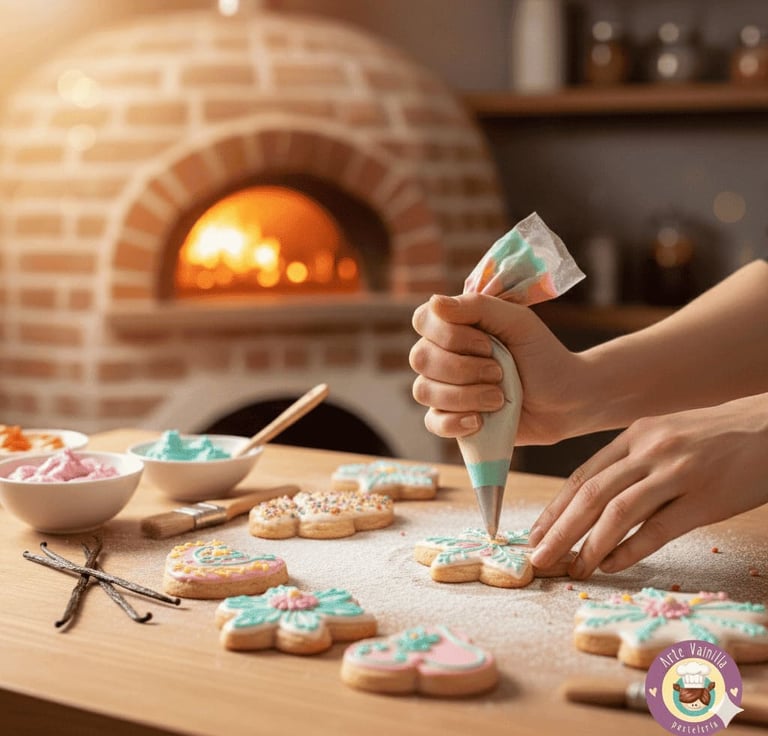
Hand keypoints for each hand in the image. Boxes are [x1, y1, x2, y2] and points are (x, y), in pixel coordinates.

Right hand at [409, 293, 583, 444]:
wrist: (566, 399)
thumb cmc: (542, 355)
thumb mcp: (517, 322)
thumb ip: (478, 307)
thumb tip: (434, 301)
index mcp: (454, 326)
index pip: (423, 321)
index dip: (449, 335)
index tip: (487, 344)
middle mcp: (442, 355)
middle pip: (419, 358)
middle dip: (463, 369)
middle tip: (499, 372)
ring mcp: (444, 389)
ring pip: (424, 391)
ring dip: (465, 396)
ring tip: (499, 398)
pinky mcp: (452, 419)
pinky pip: (432, 422)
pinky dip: (455, 422)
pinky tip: (479, 421)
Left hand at [528, 394, 767, 577]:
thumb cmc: (715, 438)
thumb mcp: (666, 437)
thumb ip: (632, 462)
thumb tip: (593, 501)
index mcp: (635, 436)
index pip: (583, 476)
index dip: (556, 508)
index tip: (536, 534)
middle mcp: (650, 450)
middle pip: (591, 494)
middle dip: (560, 530)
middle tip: (538, 558)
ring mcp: (677, 473)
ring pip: (619, 512)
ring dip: (589, 545)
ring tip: (572, 568)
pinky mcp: (706, 498)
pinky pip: (659, 529)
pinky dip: (630, 550)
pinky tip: (611, 565)